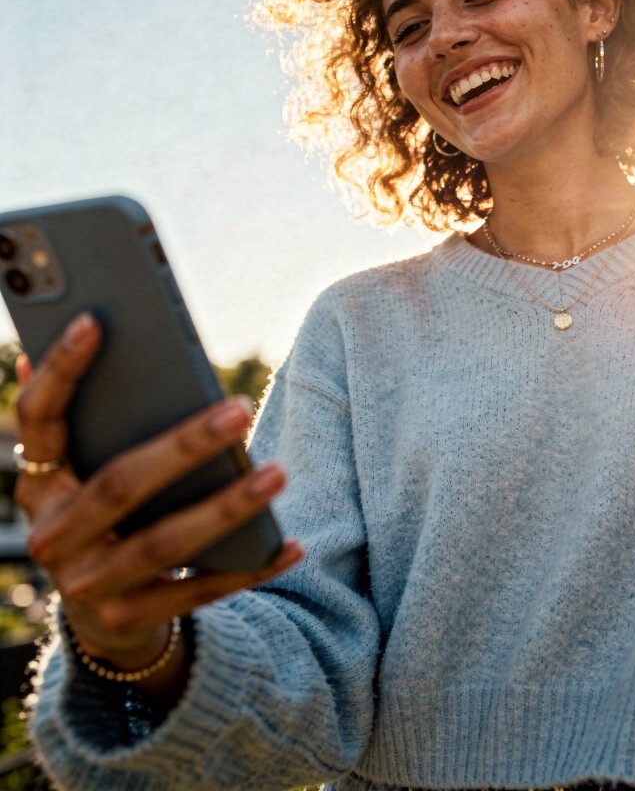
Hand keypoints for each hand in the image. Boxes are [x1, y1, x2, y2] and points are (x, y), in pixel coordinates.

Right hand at [14, 312, 302, 683]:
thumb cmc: (105, 517)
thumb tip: (58, 346)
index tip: (93, 320)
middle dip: (182, 445)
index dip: (60, 371)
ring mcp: (88, 585)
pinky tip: (291, 545)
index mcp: (40, 483)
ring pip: (164, 542)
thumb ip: (83, 419)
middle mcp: (53, 536)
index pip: (38, 419)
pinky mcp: (131, 619)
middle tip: (239, 408)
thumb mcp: (83, 471)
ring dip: (226, 507)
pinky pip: (199, 591)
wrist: (102, 618)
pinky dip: (249, 568)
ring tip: (278, 474)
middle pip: (119, 484)